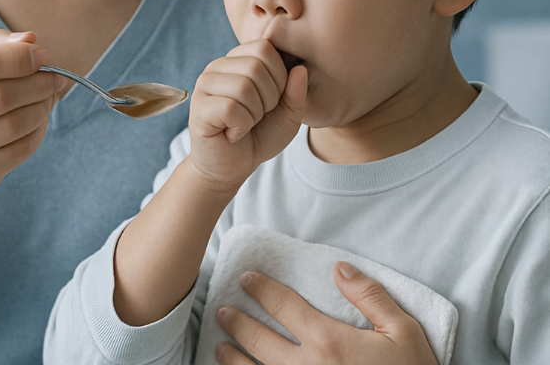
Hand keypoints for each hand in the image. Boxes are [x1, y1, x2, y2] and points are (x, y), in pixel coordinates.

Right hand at [0, 22, 64, 204]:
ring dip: (42, 108)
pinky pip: (17, 152)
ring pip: (12, 126)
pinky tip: (38, 121)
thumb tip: (29, 41)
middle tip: (54, 79)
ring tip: (49, 97)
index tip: (42, 56)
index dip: (18, 59)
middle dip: (38, 84)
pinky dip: (37, 133)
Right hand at [188, 39, 306, 191]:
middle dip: (268, 99)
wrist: (233, 168)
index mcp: (237, 60)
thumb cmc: (259, 135)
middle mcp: (217, 66)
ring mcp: (204, 85)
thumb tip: (300, 69)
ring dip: (254, 115)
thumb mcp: (288, 115)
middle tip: (257, 116)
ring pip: (243, 88)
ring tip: (244, 124)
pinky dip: (241, 126)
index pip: (264, 48)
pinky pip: (230, 109)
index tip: (272, 100)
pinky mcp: (198, 108)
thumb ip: (297, 94)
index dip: (279, 76)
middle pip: (255, 67)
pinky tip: (233, 133)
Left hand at [215, 266, 438, 364]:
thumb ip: (370, 296)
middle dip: (238, 322)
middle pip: (260, 340)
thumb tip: (340, 268)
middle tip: (223, 310)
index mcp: (330, 341)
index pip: (284, 306)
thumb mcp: (403, 332)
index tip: (247, 278)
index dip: (263, 289)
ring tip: (219, 347)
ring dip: (233, 359)